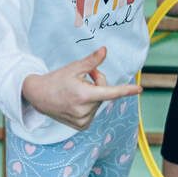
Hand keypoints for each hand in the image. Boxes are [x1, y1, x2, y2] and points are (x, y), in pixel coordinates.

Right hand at [20, 47, 142, 130]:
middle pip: (103, 93)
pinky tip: (75, 103)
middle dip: (97, 83)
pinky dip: (88, 105)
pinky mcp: (81, 126)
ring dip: (92, 95)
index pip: (110, 92)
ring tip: (75, 91)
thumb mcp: (74, 68)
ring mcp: (83, 120)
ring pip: (98, 103)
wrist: (37, 96)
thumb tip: (105, 50)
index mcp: (84, 95)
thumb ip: (92, 61)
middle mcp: (84, 110)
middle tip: (84, 77)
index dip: (126, 90)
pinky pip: (93, 112)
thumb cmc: (56, 79)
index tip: (140, 89)